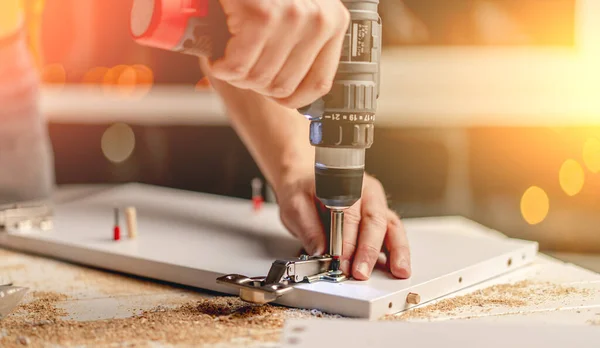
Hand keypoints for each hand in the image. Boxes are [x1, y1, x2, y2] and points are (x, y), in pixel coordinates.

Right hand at [206, 0, 349, 108]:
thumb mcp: (297, 7)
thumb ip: (301, 40)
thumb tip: (286, 87)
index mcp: (332, 22)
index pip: (318, 84)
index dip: (291, 99)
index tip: (272, 95)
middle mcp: (319, 21)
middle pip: (282, 85)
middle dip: (253, 83)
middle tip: (237, 66)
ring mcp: (292, 18)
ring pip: (257, 78)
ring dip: (234, 75)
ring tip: (226, 57)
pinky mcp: (261, 15)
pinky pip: (237, 65)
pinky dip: (220, 65)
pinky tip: (216, 54)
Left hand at [276, 171, 411, 279]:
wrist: (304, 179)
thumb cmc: (302, 190)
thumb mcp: (295, 206)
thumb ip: (309, 229)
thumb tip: (321, 253)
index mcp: (345, 184)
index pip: (349, 214)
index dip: (346, 240)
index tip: (341, 261)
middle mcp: (366, 193)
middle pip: (374, 221)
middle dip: (368, 250)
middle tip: (360, 272)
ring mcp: (376, 205)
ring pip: (391, 226)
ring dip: (396, 251)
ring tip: (399, 271)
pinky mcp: (380, 219)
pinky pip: (393, 234)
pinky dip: (398, 251)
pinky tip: (398, 267)